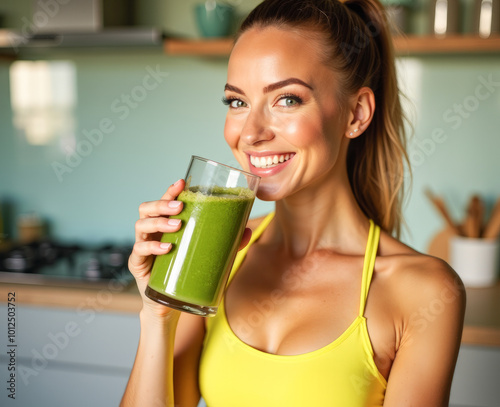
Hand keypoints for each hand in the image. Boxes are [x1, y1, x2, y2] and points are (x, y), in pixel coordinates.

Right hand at [128, 178, 251, 318]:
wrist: (170, 303)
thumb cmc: (186, 272)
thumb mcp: (207, 255)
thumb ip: (226, 243)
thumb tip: (247, 230)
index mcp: (164, 225)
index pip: (163, 202)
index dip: (170, 191)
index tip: (182, 183)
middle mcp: (151, 232)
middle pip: (146, 208)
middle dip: (162, 204)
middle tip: (180, 207)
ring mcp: (142, 247)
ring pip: (140, 225)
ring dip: (159, 222)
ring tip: (178, 225)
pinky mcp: (137, 264)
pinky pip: (139, 250)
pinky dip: (153, 247)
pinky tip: (167, 247)